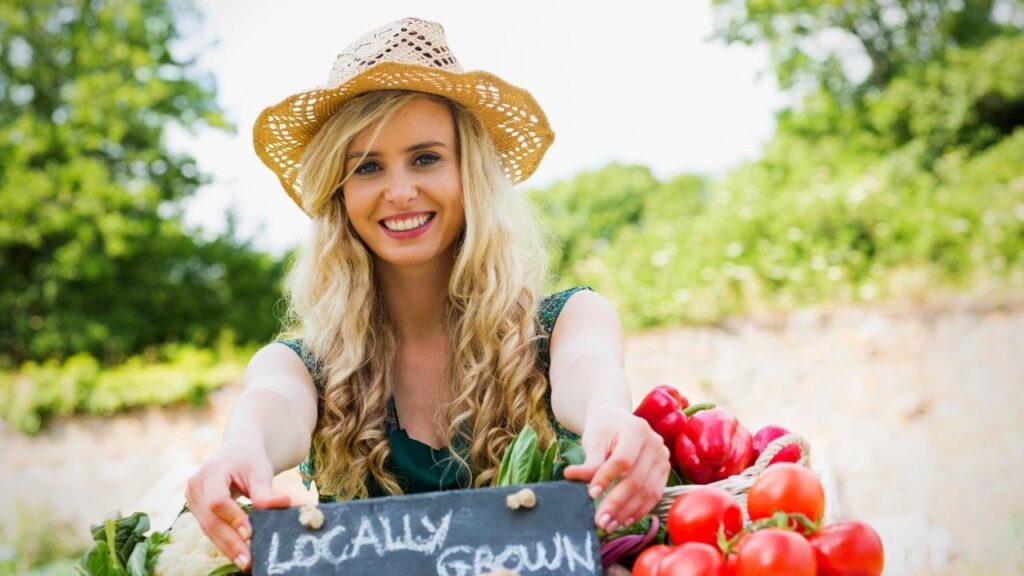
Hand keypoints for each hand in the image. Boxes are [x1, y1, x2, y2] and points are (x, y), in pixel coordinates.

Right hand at [184, 440, 291, 569]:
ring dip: (227, 547)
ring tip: (246, 563)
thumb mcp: (260, 471)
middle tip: (248, 561)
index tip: (250, 533)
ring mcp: (192, 499)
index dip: (233, 518)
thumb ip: (265, 492)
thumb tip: (282, 505)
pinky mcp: (196, 510)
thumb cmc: (250, 459)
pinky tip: (239, 554)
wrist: (237, 450)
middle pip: (211, 520)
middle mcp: (195, 486)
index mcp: (210, 471)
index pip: (218, 500)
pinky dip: (224, 542)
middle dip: (231, 543)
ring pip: (209, 529)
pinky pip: (210, 529)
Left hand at [563, 402, 670, 532]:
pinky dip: (639, 511)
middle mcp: (655, 443)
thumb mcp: (593, 440)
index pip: (623, 460)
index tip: (590, 494)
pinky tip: (624, 521)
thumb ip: (589, 461)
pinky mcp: (664, 471)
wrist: (617, 421)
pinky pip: (654, 495)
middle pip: (636, 479)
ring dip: (627, 512)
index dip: (607, 479)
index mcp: (636, 430)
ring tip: (609, 525)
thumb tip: (572, 478)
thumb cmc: (603, 429)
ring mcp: (663, 458)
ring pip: (647, 491)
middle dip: (616, 503)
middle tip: (599, 521)